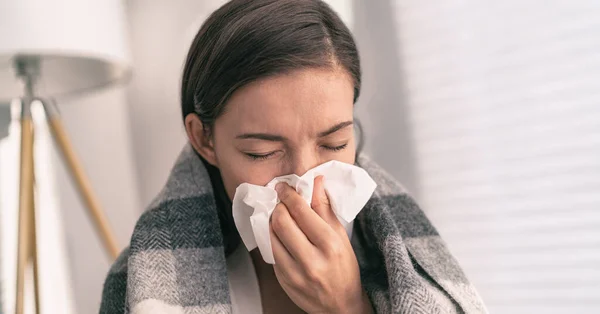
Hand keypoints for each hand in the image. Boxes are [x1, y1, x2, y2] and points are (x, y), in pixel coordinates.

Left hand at [270, 176, 372, 313]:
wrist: (339, 305)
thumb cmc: (344, 268)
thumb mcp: (340, 236)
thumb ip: (325, 208)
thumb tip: (316, 181)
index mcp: (329, 245)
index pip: (301, 211)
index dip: (289, 194)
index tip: (284, 186)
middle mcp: (311, 260)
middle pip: (281, 221)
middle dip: (279, 206)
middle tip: (282, 201)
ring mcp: (294, 272)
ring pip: (271, 235)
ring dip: (272, 221)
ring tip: (281, 216)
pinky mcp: (282, 280)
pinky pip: (270, 251)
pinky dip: (273, 238)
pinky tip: (281, 235)